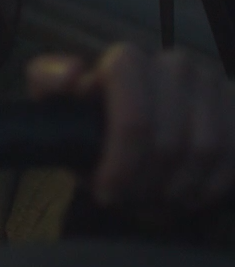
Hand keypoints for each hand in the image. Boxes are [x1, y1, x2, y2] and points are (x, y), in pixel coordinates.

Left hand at [27, 43, 234, 211]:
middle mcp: (174, 64)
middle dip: (147, 186)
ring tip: (154, 205)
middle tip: (130, 205)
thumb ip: (49, 82)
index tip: (106, 194)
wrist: (131, 125)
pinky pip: (233, 156)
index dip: (122, 166)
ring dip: (178, 190)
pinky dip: (209, 187)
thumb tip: (73, 75)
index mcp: (128, 61)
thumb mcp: (57, 102)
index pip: (134, 123)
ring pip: (205, 151)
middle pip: (169, 143)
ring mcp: (211, 82)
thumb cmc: (90, 118)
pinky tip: (185, 198)